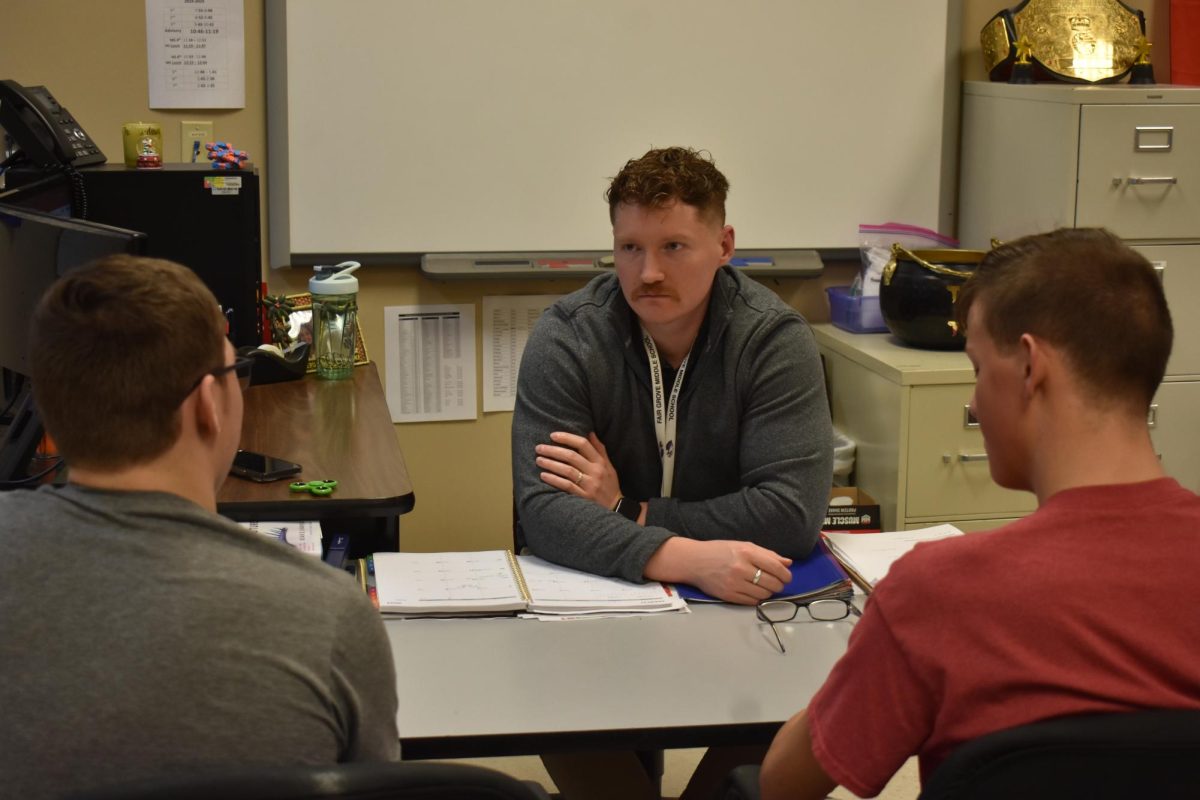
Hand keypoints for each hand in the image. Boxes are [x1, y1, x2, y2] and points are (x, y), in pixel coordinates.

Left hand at [535, 431, 620, 508]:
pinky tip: (543, 475)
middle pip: (571, 456)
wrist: (616, 508)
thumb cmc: (609, 484)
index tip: (553, 435)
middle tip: (539, 447)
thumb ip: (599, 449)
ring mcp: (590, 485)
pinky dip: (554, 479)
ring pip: (567, 470)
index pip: (583, 444)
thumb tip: (589, 432)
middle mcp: (595, 472)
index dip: (567, 438)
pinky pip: (566, 486)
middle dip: (553, 450)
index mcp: (600, 462)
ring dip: (551, 464)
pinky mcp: (584, 497)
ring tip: (539, 460)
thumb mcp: (608, 465)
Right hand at [643, 538, 792, 604]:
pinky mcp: (728, 596)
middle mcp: (741, 568)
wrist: (694, 561)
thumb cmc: (720, 551)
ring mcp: (734, 583)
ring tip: (764, 587)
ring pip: (764, 594)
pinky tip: (754, 592)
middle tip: (776, 583)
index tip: (787, 577)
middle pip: (772, 583)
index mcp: (746, 552)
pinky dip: (757, 598)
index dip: (786, 575)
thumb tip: (788, 563)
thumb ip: (767, 554)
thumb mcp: (743, 546)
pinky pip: (752, 602)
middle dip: (779, 585)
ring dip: (768, 592)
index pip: (775, 567)